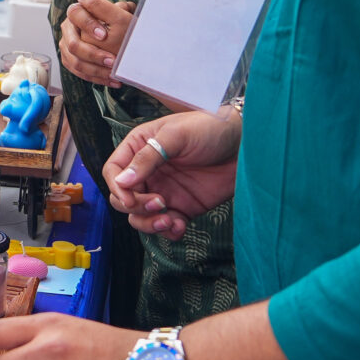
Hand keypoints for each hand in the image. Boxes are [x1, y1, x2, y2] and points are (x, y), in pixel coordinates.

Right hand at [58, 0, 131, 85]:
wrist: (129, 43)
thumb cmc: (125, 27)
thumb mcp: (117, 16)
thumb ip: (100, 5)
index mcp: (76, 13)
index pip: (75, 15)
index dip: (88, 25)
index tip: (104, 35)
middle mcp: (69, 29)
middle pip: (73, 44)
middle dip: (94, 55)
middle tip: (113, 61)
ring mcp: (67, 46)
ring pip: (75, 61)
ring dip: (96, 70)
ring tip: (114, 74)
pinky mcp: (71, 60)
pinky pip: (79, 72)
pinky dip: (96, 78)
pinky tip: (112, 80)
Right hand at [105, 108, 240, 239]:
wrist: (245, 143)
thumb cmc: (210, 127)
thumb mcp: (176, 135)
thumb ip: (148, 158)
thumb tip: (121, 182)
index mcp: (139, 148)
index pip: (114, 171)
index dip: (116, 187)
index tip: (130, 198)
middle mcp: (148, 172)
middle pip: (123, 198)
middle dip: (136, 207)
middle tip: (160, 203)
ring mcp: (164, 190)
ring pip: (140, 216)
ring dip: (149, 223)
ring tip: (169, 220)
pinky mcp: (183, 206)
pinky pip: (167, 225)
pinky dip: (169, 231)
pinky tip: (180, 225)